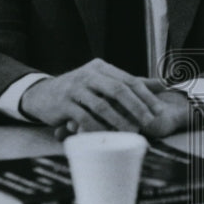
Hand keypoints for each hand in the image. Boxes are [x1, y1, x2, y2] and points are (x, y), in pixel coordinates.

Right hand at [21, 58, 170, 133]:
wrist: (40, 94)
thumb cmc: (79, 90)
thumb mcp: (102, 81)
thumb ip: (130, 82)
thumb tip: (162, 84)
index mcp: (101, 67)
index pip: (129, 80)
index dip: (145, 95)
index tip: (158, 110)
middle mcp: (88, 74)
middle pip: (118, 90)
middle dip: (136, 107)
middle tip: (148, 121)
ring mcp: (75, 88)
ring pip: (102, 105)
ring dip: (119, 120)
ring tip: (131, 131)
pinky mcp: (63, 104)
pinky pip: (84, 118)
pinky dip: (98, 128)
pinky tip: (107, 136)